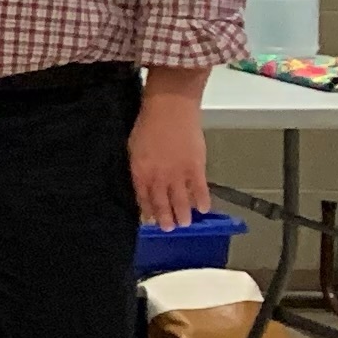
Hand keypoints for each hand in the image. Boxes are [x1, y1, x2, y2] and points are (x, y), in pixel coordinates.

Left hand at [130, 83, 209, 229]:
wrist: (169, 109)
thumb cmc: (148, 124)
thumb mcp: (134, 147)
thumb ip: (139, 166)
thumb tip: (142, 181)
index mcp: (140, 171)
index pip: (142, 197)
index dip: (147, 210)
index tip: (149, 221)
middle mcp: (158, 177)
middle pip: (161, 203)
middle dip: (164, 218)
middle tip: (168, 229)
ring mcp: (177, 174)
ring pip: (180, 201)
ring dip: (183, 214)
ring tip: (185, 225)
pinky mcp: (196, 167)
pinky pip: (199, 189)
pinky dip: (202, 201)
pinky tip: (204, 210)